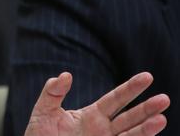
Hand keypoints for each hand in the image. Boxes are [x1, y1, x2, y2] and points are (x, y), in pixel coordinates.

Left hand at [25, 72, 169, 135]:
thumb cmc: (40, 134)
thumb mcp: (44, 110)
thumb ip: (53, 92)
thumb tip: (65, 75)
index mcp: (92, 115)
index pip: (115, 99)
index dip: (130, 88)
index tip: (147, 76)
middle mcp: (102, 130)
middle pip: (129, 117)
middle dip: (146, 109)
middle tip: (164, 99)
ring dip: (146, 129)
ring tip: (162, 119)